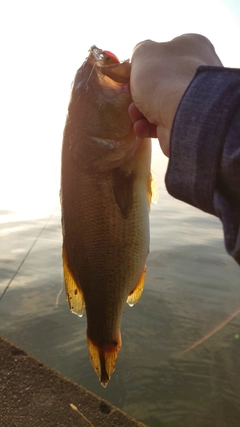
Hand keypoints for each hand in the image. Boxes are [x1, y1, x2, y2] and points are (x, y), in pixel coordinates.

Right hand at [129, 34, 222, 155]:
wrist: (183, 115)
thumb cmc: (163, 78)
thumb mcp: (143, 53)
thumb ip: (140, 51)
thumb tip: (142, 59)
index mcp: (194, 46)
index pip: (167, 52)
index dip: (146, 64)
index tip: (133, 75)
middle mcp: (200, 71)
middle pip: (162, 81)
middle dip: (141, 93)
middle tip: (131, 99)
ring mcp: (197, 99)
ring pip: (162, 104)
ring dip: (142, 111)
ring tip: (134, 115)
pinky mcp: (191, 122)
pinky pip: (166, 122)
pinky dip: (150, 126)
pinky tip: (141, 128)